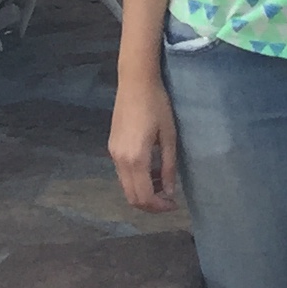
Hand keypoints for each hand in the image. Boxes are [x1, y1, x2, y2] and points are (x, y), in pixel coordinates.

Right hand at [110, 73, 180, 210]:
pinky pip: (123, 174)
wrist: (135, 81)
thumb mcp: (169, 135)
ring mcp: (113, 153)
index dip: (159, 206)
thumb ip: (168, 166)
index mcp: (136, 158)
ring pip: (126, 186)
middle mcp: (120, 160)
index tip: (174, 204)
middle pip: (132, 197)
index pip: (144, 197)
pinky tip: (150, 169)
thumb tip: (170, 192)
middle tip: (169, 199)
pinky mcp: (112, 147)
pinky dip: (136, 179)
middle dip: (151, 204)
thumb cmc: (157, 104)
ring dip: (143, 191)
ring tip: (162, 182)